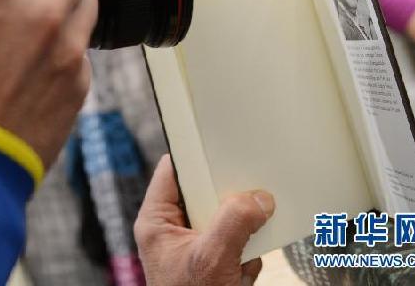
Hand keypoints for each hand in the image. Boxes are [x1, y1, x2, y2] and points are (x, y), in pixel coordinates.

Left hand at [134, 155, 274, 285]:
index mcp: (157, 221)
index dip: (195, 154)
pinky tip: (243, 271)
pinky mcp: (213, 264)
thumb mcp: (212, 259)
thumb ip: (234, 223)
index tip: (220, 142)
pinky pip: (235, 244)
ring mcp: (194, 247)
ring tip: (244, 245)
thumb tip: (258, 198)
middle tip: (248, 192)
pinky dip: (246, 256)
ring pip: (224, 219)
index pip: (172, 170)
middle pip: (203, 191)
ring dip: (242, 232)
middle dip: (229, 197)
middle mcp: (172, 230)